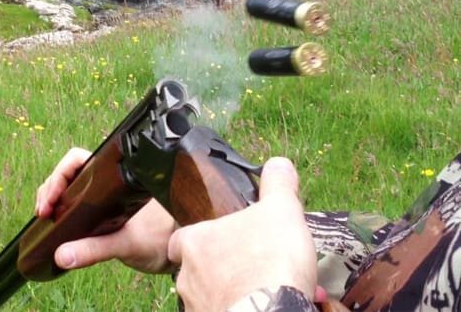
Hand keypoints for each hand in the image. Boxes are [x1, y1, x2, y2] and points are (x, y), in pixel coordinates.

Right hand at [35, 148, 176, 272]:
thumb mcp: (125, 244)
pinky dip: (60, 210)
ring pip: (69, 188)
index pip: (77, 160)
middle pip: (68, 173)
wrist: (179, 251)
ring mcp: (102, 198)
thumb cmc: (161, 240)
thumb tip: (61, 255)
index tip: (50, 199)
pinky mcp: (100, 214)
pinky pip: (74, 204)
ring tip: (44, 217)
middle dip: (50, 189)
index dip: (59, 174)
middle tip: (42, 212)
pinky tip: (53, 224)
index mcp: (114, 179)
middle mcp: (107, 184)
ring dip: (52, 199)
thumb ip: (94, 249)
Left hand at [167, 157, 316, 310]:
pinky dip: (242, 309)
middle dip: (223, 269)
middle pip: (198, 270)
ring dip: (234, 292)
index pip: (181, 239)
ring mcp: (197, 305)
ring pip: (211, 296)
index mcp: (194, 242)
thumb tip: (279, 164)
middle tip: (253, 268)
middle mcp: (187, 277)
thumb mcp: (281, 210)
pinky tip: (265, 307)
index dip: (198, 239)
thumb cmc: (269, 259)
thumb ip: (278, 185)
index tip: (218, 241)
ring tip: (264, 290)